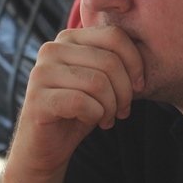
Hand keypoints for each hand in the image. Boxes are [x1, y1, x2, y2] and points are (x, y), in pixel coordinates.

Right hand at [13, 25, 143, 173]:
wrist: (47, 146)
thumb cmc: (79, 110)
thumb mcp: (101, 79)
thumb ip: (115, 61)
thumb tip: (145, 55)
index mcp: (68, 38)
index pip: (114, 36)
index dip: (135, 63)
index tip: (139, 87)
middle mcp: (51, 49)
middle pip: (109, 61)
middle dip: (124, 91)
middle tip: (122, 110)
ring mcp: (41, 73)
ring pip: (97, 82)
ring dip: (111, 107)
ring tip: (108, 118)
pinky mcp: (37, 99)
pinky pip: (82, 102)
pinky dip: (95, 116)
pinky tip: (92, 121)